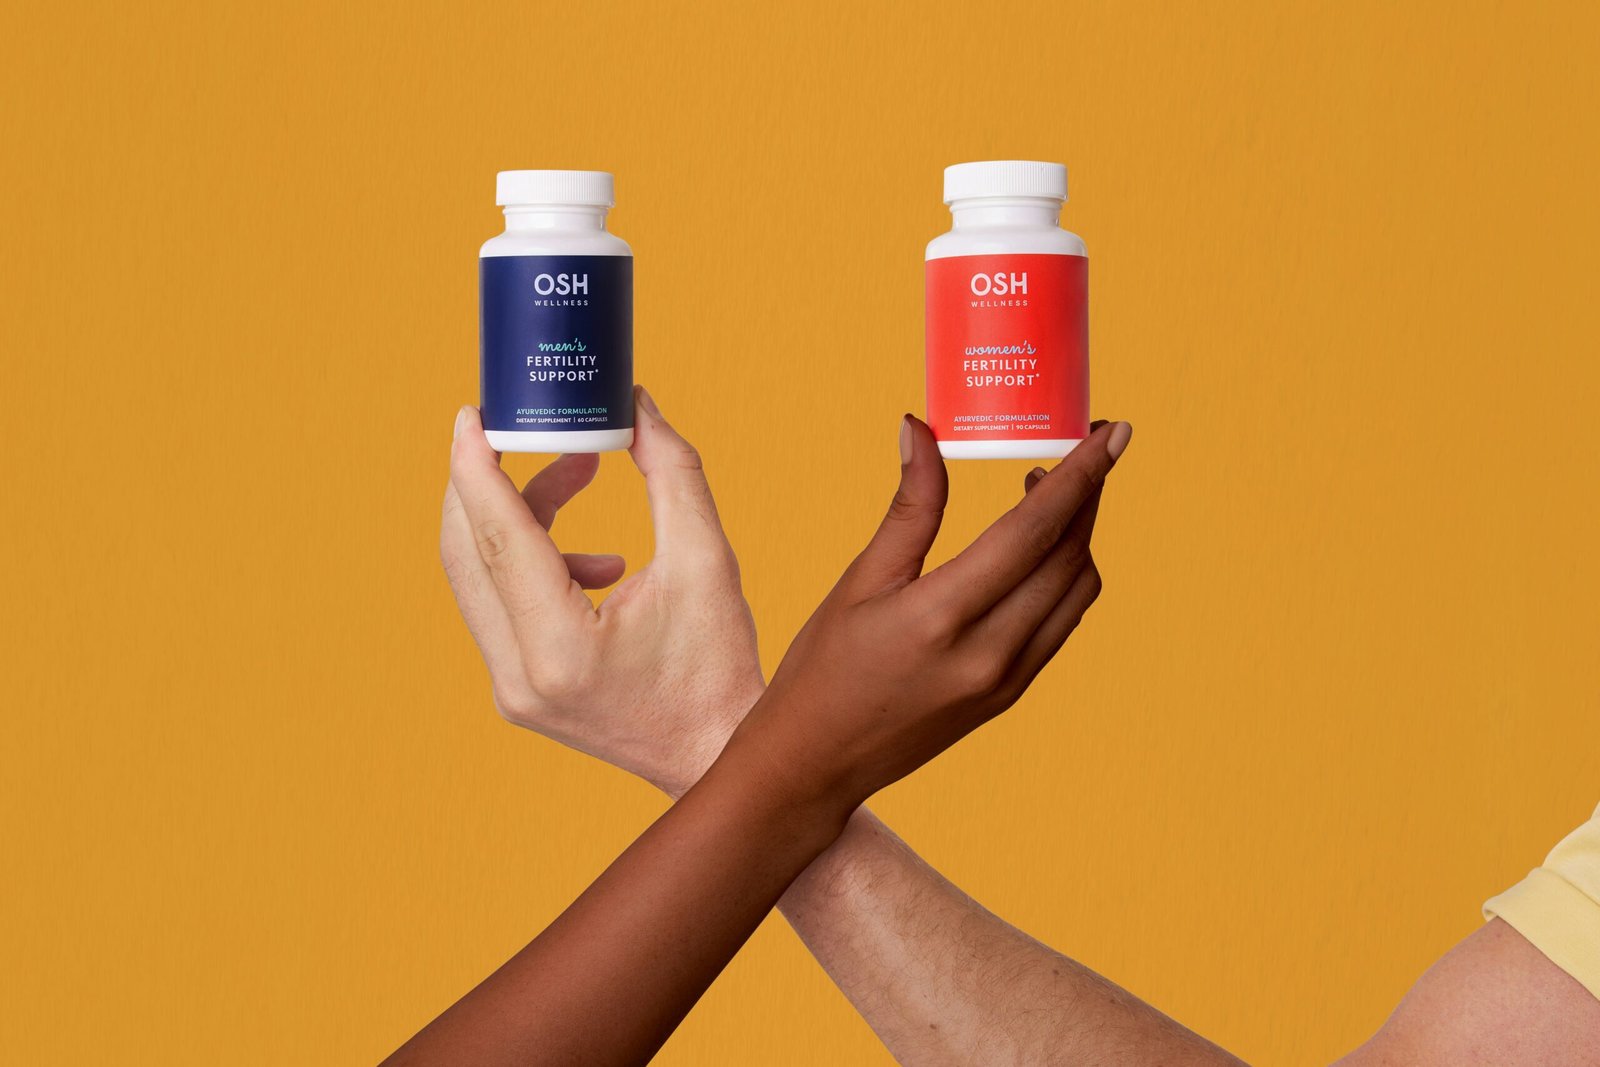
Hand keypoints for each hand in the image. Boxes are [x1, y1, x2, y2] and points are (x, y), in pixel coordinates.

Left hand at [439, 386, 762, 796]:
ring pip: (477, 576)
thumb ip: (672, 473)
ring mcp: (510, 691)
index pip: (498, 536)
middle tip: (521, 427)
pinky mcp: (516, 693)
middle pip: (466, 552)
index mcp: (562, 647)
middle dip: (487, 479)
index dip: (478, 465)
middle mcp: (519, 676)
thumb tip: (634, 405)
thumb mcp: (709, 560)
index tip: (474, 412)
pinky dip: (532, 561)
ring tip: (581, 473)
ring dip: (516, 515)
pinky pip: (499, 606)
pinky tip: (600, 561)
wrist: (717, 756)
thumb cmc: (719, 667)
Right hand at [723, 415, 1129, 809]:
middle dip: (1086, 494)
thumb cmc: (822, 669)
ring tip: (1048, 491)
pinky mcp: (1009, 696)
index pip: (1032, 531)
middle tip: (1080, 446)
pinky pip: (1060, 623)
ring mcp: (1006, 680)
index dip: (1080, 476)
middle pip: (1068, 556)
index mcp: (941, 617)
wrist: (815, 763)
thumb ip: (909, 506)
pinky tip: (1036, 549)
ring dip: (1078, 535)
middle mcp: (988, 653)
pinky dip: (1063, 575)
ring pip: (1075, 591)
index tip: (1113, 433)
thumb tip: (920, 428)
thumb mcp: (860, 581)